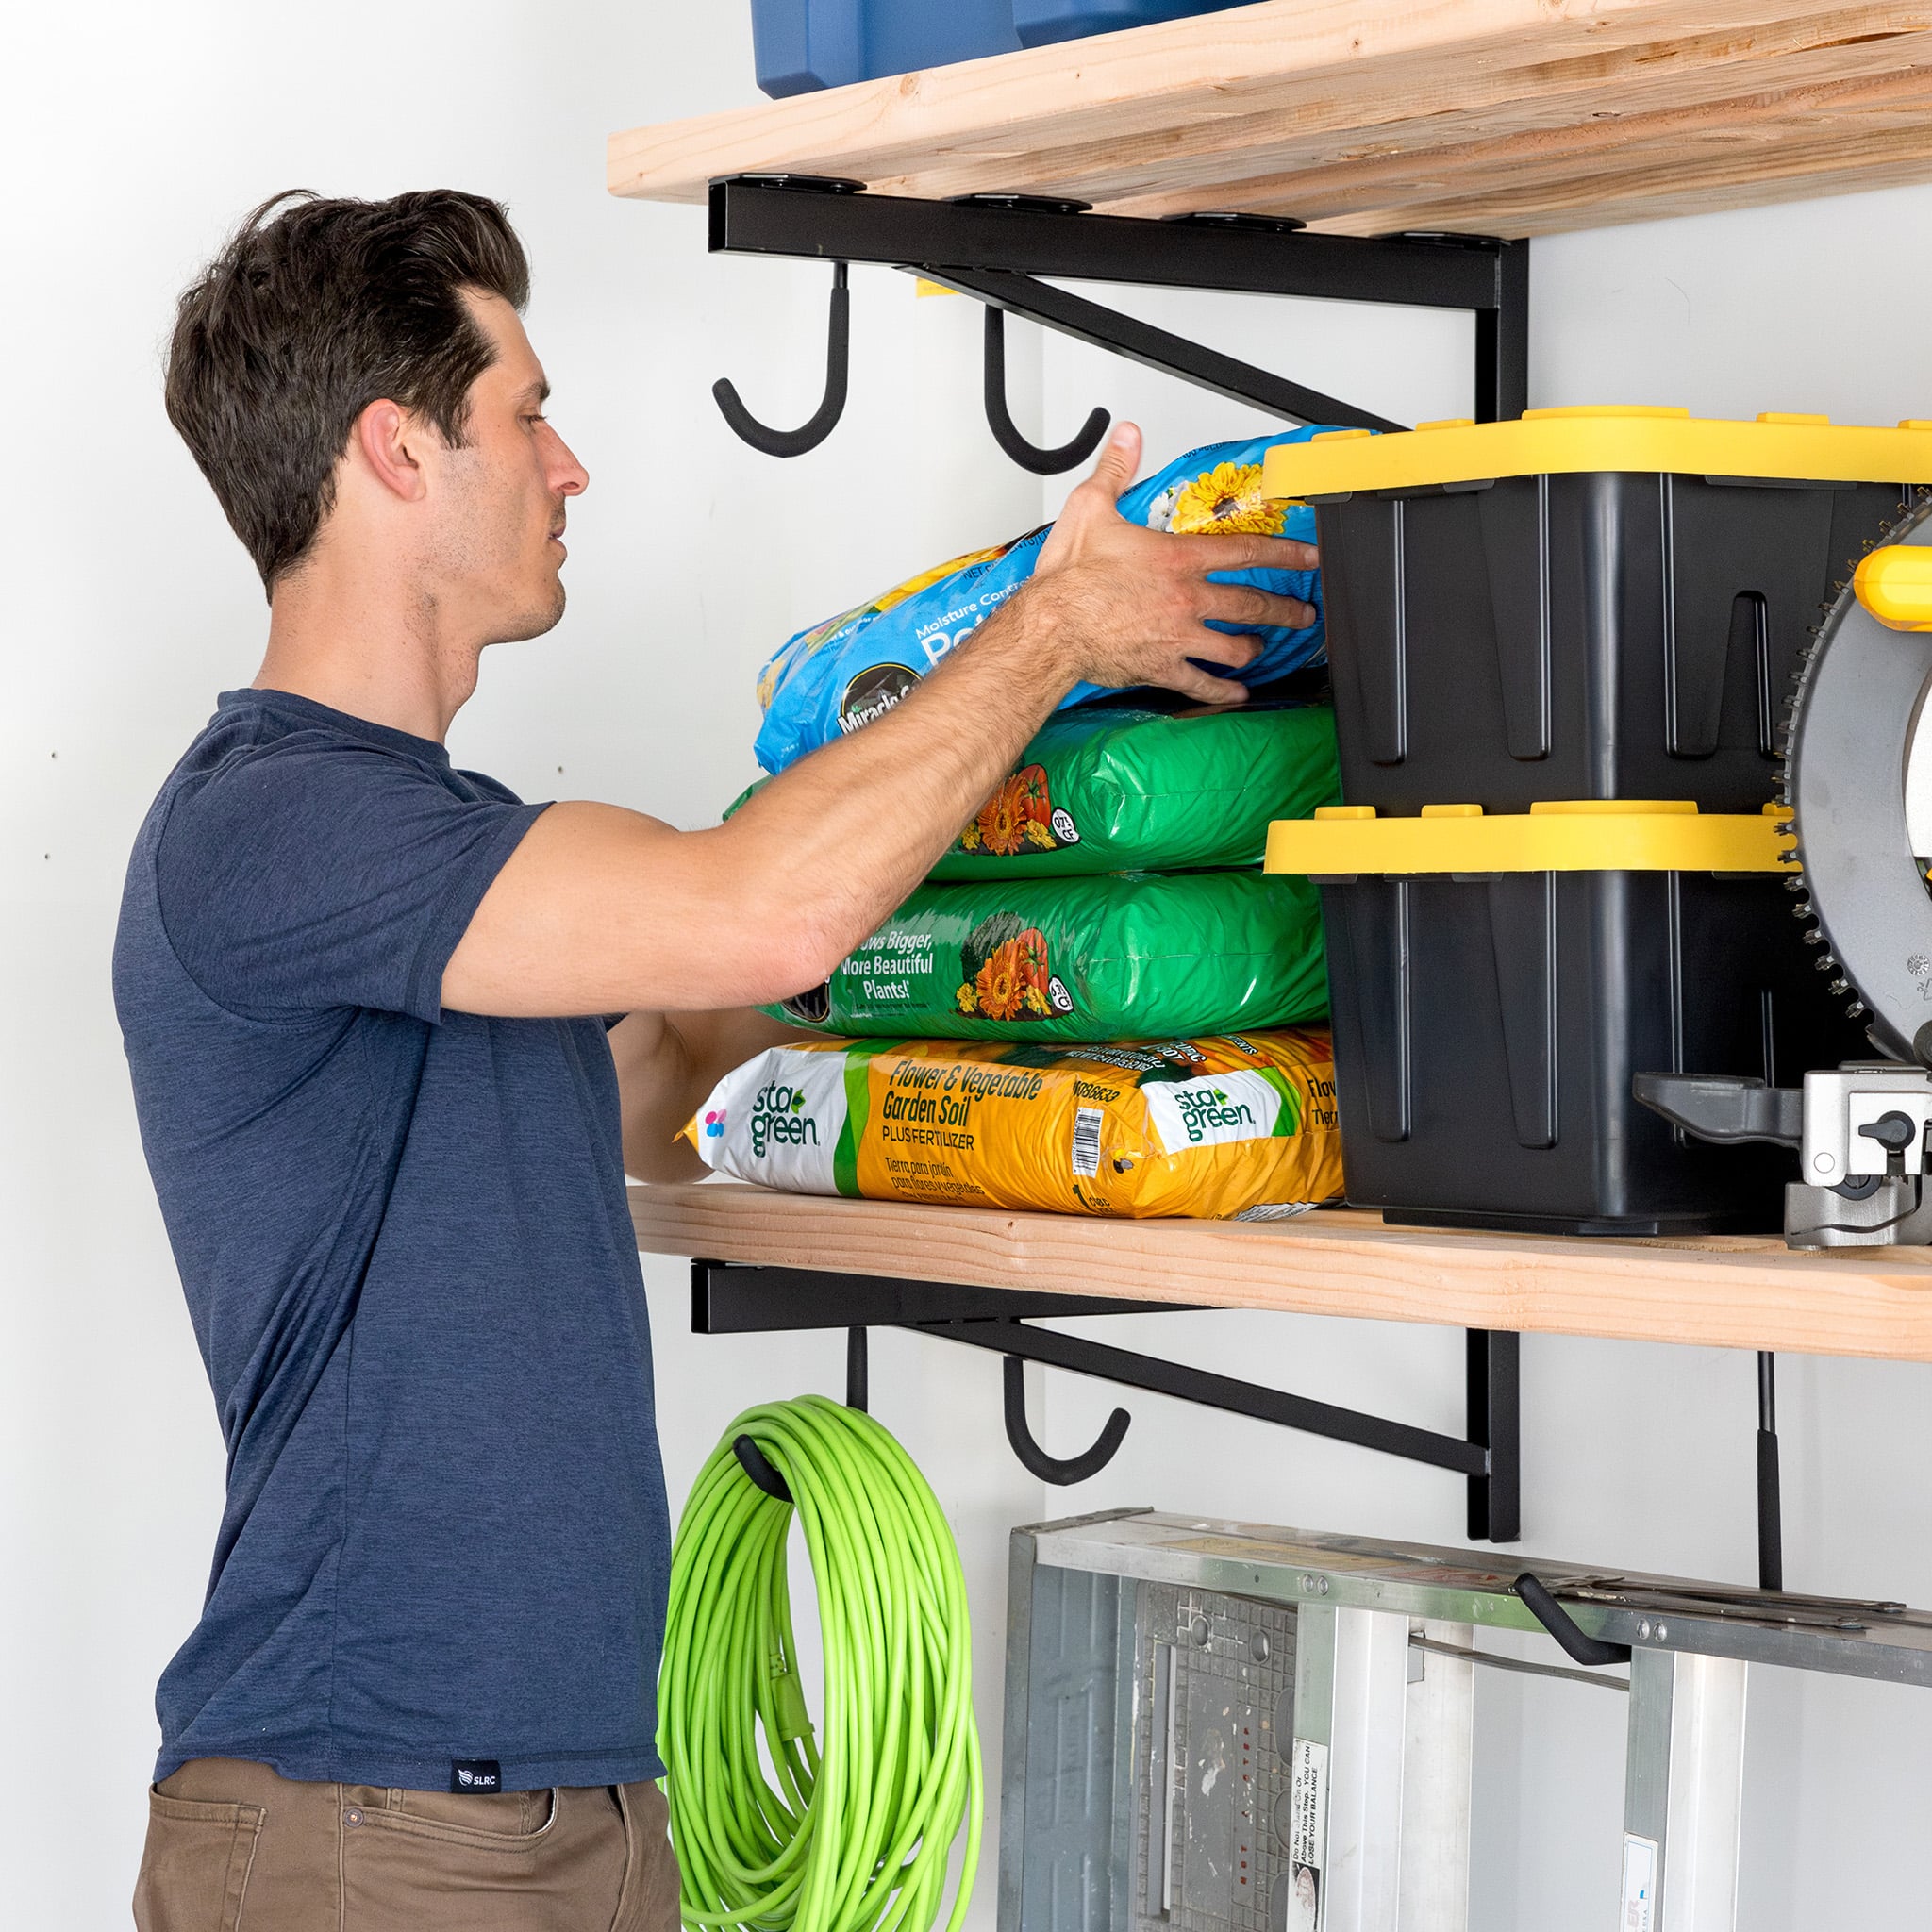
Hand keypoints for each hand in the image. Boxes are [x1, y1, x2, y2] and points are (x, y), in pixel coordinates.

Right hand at [1029, 421, 1318, 703]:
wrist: (1052, 628)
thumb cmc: (1068, 577)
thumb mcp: (1091, 508)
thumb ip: (1116, 469)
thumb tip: (1127, 436)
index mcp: (1177, 559)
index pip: (1246, 552)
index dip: (1284, 554)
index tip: (1309, 558)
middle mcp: (1186, 599)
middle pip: (1251, 605)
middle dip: (1284, 610)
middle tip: (1303, 614)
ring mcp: (1178, 637)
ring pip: (1233, 647)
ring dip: (1254, 648)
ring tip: (1263, 648)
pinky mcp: (1161, 667)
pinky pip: (1201, 683)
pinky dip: (1221, 692)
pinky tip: (1235, 695)